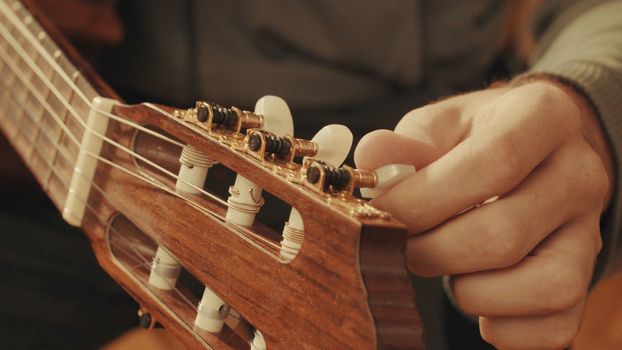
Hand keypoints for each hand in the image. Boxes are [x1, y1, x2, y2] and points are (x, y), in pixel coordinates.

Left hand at [355, 80, 613, 348]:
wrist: (533, 152)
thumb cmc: (477, 137)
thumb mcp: (442, 123)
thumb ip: (407, 142)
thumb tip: (373, 158)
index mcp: (542, 117)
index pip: (495, 163)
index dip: (425, 198)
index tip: (381, 211)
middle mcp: (579, 173)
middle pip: (504, 234)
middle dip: (432, 251)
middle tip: (401, 244)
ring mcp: (588, 230)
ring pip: (541, 286)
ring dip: (470, 292)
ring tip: (442, 268)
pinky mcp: (583, 274)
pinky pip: (554, 325)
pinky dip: (504, 325)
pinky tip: (475, 297)